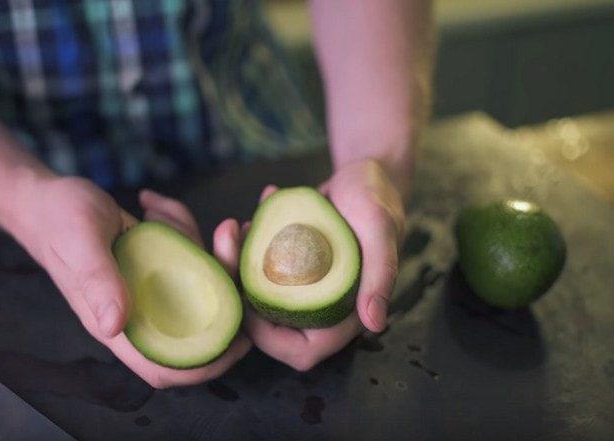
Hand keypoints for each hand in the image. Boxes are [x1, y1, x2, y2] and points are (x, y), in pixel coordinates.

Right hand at [17, 177, 249, 386]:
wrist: (46, 198)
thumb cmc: (57, 219)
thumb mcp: (79, 241)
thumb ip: (97, 279)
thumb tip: (115, 325)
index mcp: (118, 323)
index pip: (164, 366)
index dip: (204, 366)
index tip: (240, 340)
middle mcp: (139, 311)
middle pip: (197, 320)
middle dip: (220, 280)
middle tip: (226, 234)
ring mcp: (149, 287)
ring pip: (197, 280)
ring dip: (194, 239)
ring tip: (158, 207)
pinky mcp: (156, 264)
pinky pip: (185, 251)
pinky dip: (178, 223)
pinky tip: (150, 203)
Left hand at [243, 159, 405, 370]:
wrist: (365, 173)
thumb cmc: (377, 198)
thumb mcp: (380, 228)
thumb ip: (381, 274)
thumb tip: (375, 324)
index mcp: (348, 313)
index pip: (303, 351)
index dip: (268, 338)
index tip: (245, 298)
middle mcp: (323, 307)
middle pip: (271, 326)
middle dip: (241, 292)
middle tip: (232, 242)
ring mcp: (305, 288)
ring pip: (259, 298)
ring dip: (240, 265)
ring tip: (243, 225)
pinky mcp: (293, 268)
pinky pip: (261, 270)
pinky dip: (250, 244)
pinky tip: (255, 214)